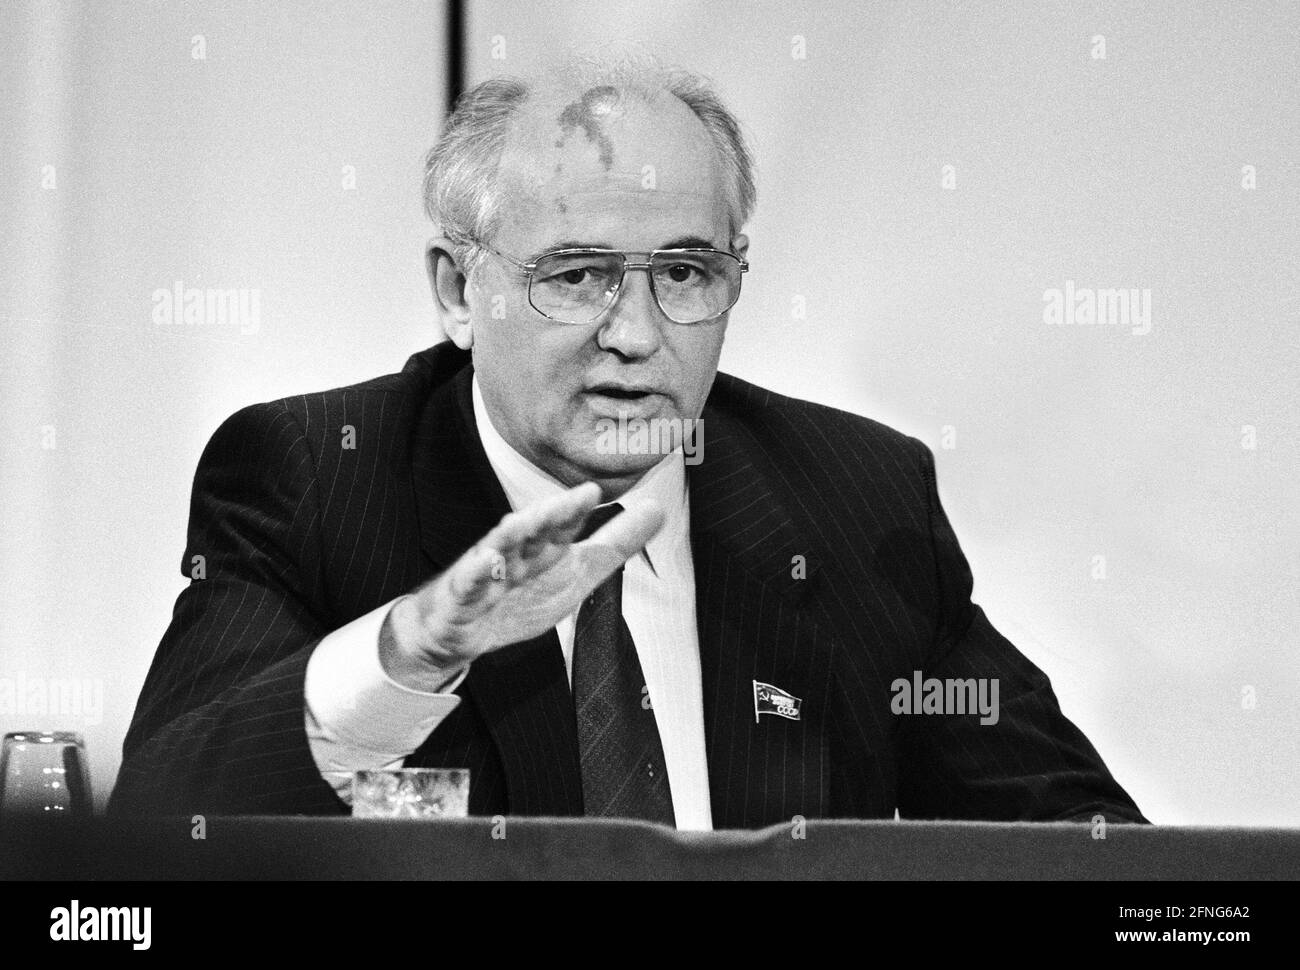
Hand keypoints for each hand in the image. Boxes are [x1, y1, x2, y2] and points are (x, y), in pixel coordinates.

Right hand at [379, 482, 664, 690]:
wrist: (458, 629)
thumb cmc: (520, 593)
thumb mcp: (578, 572)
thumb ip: (617, 543)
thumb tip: (658, 507)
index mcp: (545, 546)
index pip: (563, 523)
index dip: (576, 508)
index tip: (594, 490)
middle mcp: (517, 552)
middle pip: (534, 529)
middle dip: (551, 513)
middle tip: (574, 498)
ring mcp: (486, 572)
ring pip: (498, 549)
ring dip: (511, 535)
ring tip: (523, 521)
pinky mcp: (462, 596)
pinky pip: (468, 584)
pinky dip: (476, 574)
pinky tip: (483, 563)